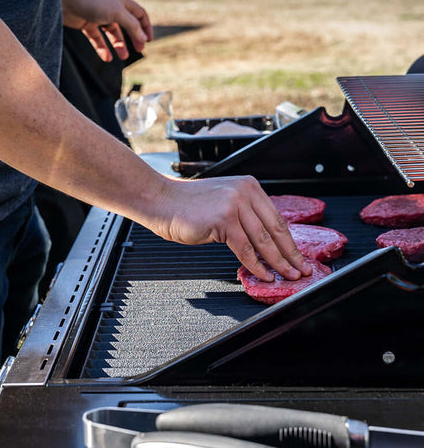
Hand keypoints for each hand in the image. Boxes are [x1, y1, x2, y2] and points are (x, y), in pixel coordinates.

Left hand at [61, 0, 152, 60]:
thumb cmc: (92, 0)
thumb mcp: (117, 13)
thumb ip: (132, 25)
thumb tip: (144, 37)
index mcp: (122, 2)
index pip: (139, 14)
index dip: (145, 27)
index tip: (148, 41)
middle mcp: (112, 8)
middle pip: (128, 24)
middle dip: (134, 37)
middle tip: (139, 50)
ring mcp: (98, 16)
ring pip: (112, 33)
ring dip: (119, 45)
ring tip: (122, 57)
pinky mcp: (86, 23)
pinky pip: (97, 38)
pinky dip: (102, 48)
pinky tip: (106, 57)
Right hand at [151, 175, 312, 281]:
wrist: (161, 201)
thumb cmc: (188, 206)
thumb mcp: (223, 202)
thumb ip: (244, 214)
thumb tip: (266, 242)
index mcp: (249, 186)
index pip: (276, 218)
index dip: (289, 241)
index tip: (298, 256)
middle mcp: (245, 192)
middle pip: (275, 229)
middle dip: (291, 254)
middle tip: (301, 269)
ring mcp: (235, 204)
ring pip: (264, 240)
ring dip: (278, 263)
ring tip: (287, 276)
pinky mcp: (224, 219)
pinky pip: (246, 249)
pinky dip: (256, 265)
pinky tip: (264, 275)